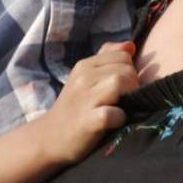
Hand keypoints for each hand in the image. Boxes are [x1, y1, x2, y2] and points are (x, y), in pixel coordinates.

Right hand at [41, 41, 139, 163]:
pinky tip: (115, 121)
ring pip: (120, 82)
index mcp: (85, 65)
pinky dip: (119, 117)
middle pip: (126, 68)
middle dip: (133, 84)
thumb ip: (107, 58)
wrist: (49, 137)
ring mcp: (84, 99)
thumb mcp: (86, 77)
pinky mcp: (87, 122)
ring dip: (130, 96)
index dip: (129, 70)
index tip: (123, 86)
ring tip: (123, 106)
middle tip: (124, 99)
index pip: (123, 55)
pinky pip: (112, 113)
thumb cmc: (75, 106)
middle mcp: (83, 78)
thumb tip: (130, 45)